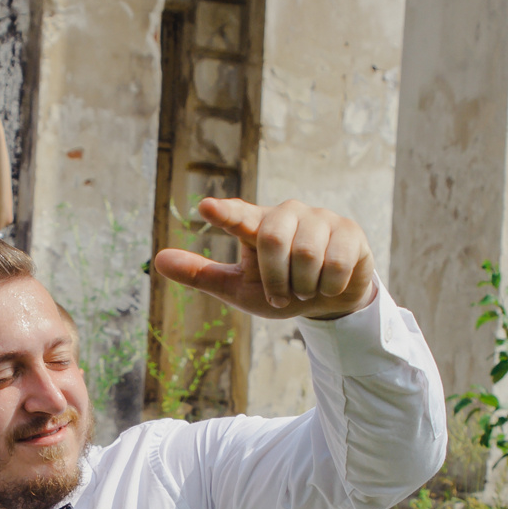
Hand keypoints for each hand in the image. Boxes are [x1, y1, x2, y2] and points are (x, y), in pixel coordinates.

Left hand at [154, 197, 378, 318]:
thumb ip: (201, 274)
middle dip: (276, 279)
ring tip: (304, 288)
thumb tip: (158, 259)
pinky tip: (328, 285)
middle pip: (273, 238)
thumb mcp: (238, 288)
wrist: (329, 300)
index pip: (238, 214)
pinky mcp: (349, 231)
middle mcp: (287, 213)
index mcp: (256, 224)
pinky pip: (334, 263)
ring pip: (306, 254)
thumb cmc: (280, 289)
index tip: (206, 208)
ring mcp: (320, 218)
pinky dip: (327, 286)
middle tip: (280, 295)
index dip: (224, 212)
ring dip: (302, 286)